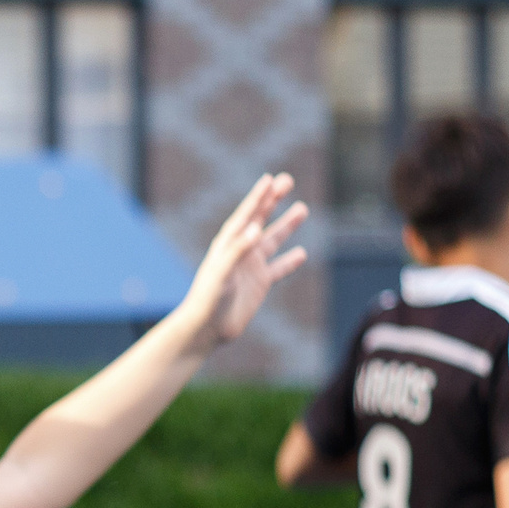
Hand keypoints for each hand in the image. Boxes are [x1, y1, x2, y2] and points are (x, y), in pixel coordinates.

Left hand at [177, 174, 309, 348]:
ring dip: (286, 225)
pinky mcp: (259, 284)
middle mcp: (240, 251)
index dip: (258, 197)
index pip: (246, 215)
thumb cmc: (208, 298)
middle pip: (260, 220)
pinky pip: (278, 268)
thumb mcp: (221, 272)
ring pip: (273, 241)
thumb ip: (238, 250)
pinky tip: (301, 253)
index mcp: (228, 244)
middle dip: (273, 201)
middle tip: (288, 180)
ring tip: (302, 208)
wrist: (206, 328)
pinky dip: (290, 261)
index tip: (270, 179)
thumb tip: (256, 228)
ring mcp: (251, 267)